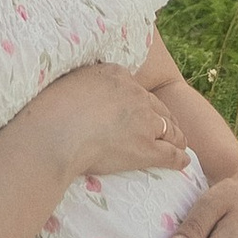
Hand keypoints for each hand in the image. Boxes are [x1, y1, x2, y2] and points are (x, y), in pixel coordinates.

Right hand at [39, 62, 188, 181]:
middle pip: (157, 107)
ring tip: (180, 143)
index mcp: (116, 75)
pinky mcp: (147, 148)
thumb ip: (85, 84)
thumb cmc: (53, 109)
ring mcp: (144, 122)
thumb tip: (84, 90)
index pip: (136, 89)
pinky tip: (184, 162)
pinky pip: (170, 154)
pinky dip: (179, 158)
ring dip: (176, 136)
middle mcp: (136, 95)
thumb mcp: (69, 81)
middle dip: (164, 117)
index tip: (141, 108)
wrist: (58, 132)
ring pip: (169, 129)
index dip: (141, 102)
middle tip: (168, 126)